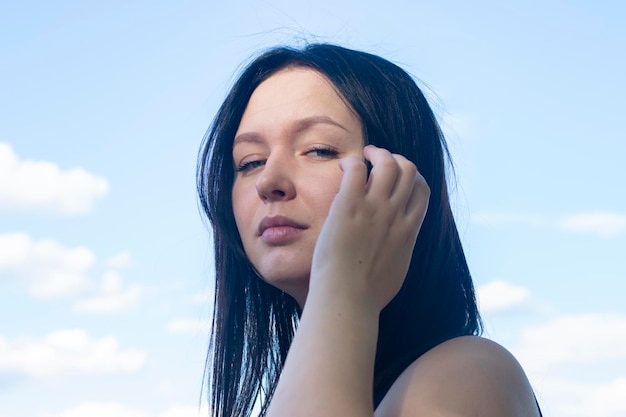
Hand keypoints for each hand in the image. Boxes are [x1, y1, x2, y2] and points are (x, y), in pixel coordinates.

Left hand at [310, 145, 429, 311]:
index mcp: (409, 231)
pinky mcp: (350, 206)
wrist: (348, 299)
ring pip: (388, 163)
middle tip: (378, 158)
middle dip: (396, 158)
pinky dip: (353, 162)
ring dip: (377, 153)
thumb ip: (400, 251)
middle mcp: (396, 215)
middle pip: (409, 171)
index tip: (398, 177)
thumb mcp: (397, 270)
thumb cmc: (367, 294)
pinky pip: (357, 169)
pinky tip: (344, 166)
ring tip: (364, 154)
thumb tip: (398, 248)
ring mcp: (375, 209)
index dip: (413, 178)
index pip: (422, 191)